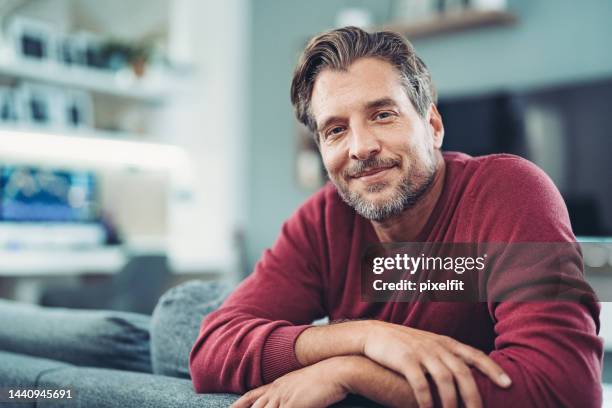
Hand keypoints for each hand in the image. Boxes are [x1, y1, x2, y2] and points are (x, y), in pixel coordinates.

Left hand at [230, 357, 349, 407]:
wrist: (339, 369)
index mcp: (279, 384)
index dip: (238, 405)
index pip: (251, 396)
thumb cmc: (327, 377)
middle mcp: (277, 390)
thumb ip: (295, 394)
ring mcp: (284, 398)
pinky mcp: (293, 405)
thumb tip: (295, 399)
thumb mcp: (305, 384)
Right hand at [363, 321, 511, 407]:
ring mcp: (421, 352)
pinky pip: (420, 382)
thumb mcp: (429, 345)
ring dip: (451, 402)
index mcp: (445, 342)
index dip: (492, 369)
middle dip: (474, 395)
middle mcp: (437, 346)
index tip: (508, 384)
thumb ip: (448, 357)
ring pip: (445, 379)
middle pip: (463, 371)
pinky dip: (426, 399)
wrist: (373, 334)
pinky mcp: (404, 360)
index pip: (475, 354)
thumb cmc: (404, 344)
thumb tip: (468, 376)